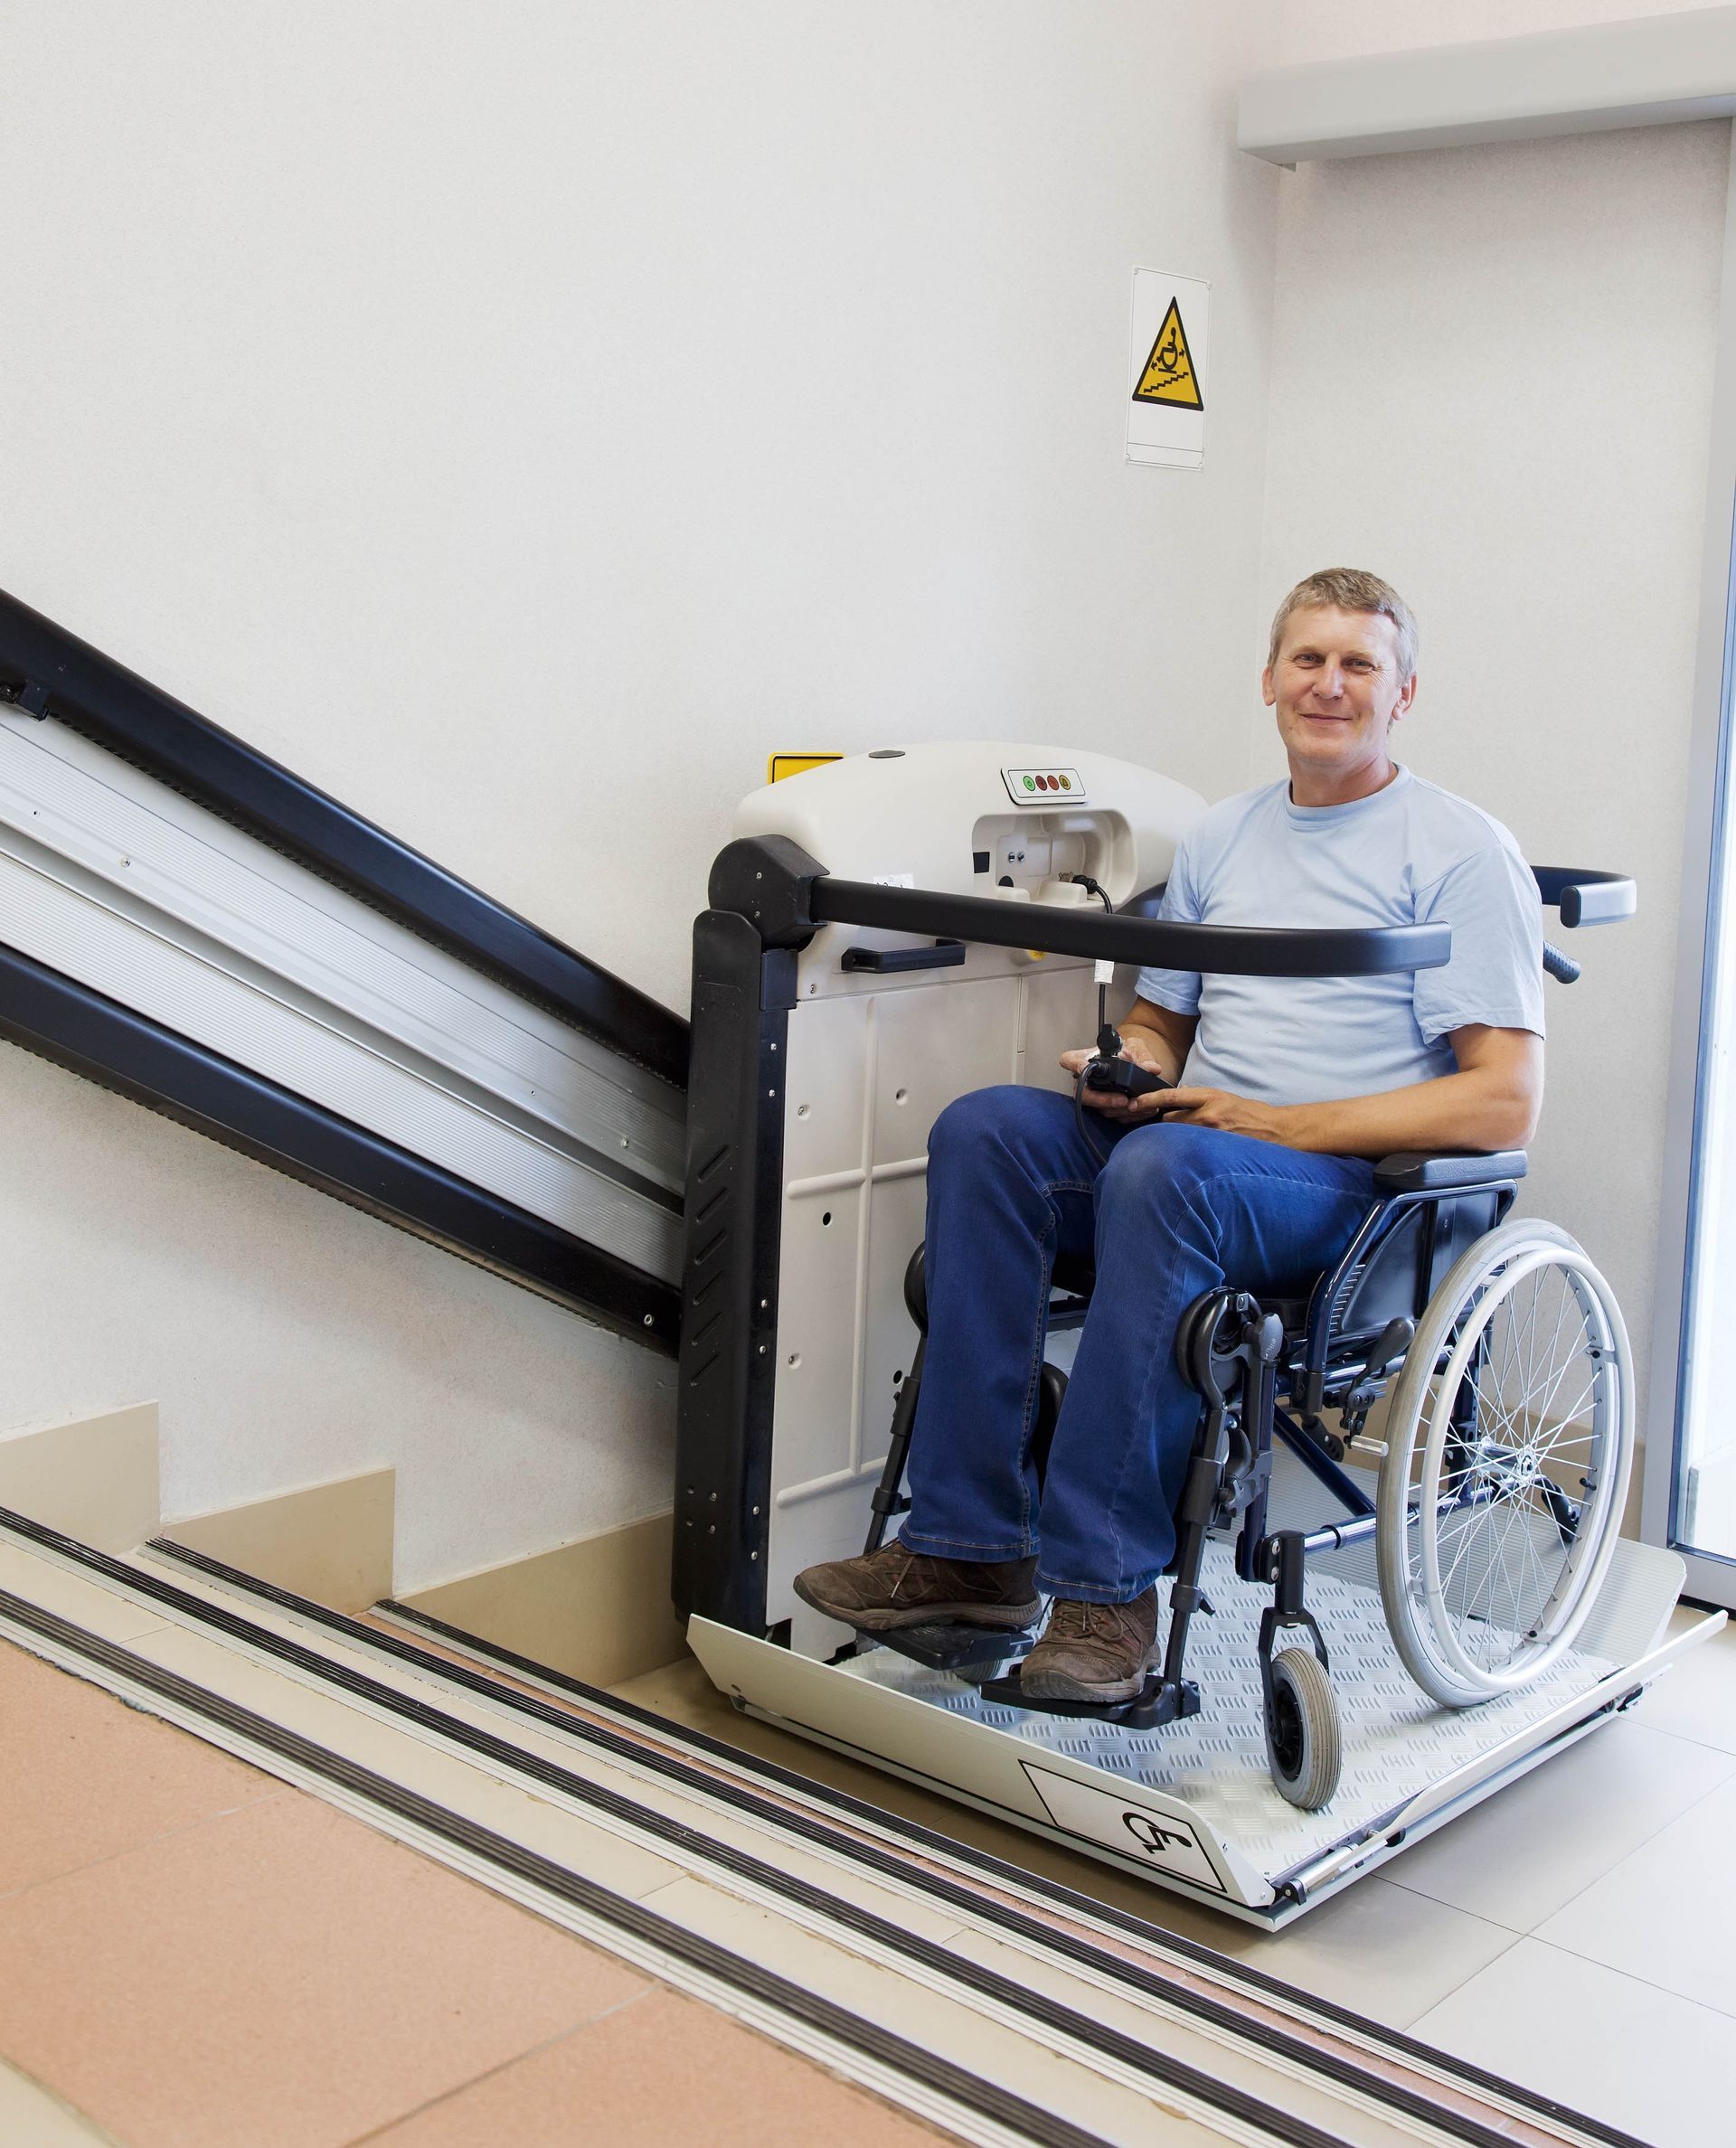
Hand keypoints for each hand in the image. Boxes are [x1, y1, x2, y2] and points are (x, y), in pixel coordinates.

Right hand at [1059, 1032, 1172, 1117]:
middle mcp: (1085, 1080)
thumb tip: (1152, 1069)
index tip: (1084, 1068)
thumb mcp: (1136, 1047)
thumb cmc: (1128, 1052)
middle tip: (1122, 1100)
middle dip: (1102, 1099)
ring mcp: (1093, 1096)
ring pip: (1098, 1109)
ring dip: (1119, 1110)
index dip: (1074, 1065)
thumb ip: (1143, 1056)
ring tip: (1139, 1106)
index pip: (1069, 1060)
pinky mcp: (1105, 1108)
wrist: (1136, 1065)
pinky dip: (1129, 1116)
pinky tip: (1144, 1111)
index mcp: (1085, 1059)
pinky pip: (1113, 1116)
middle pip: (1082, 1094)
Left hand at [1157, 1085, 1291, 1142]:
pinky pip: (1191, 1148)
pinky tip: (1191, 1149)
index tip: (1135, 1102)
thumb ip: (1200, 1098)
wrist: (1274, 1129)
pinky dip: (1187, 1147)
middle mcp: (1207, 1114)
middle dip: (1164, 1121)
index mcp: (1209, 1097)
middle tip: (1165, 1124)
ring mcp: (1211, 1133)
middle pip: (1169, 1119)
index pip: (1171, 1096)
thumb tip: (1180, 1095)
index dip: (1150, 1099)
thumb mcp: (1223, 1096)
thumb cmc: (1248, 1112)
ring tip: (1181, 1138)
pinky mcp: (1215, 1148)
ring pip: (1179, 1135)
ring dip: (1176, 1136)